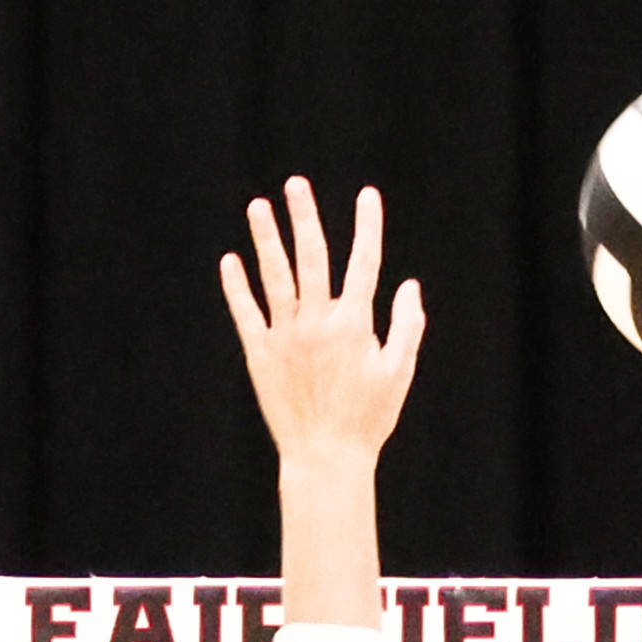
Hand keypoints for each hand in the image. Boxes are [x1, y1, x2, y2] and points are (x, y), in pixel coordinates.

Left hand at [220, 178, 425, 466]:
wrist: (325, 458)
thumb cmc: (368, 419)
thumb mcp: (398, 372)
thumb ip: (407, 325)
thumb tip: (410, 284)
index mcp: (353, 324)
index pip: (364, 263)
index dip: (367, 227)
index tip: (367, 195)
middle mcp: (316, 323)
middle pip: (311, 257)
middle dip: (305, 217)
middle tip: (296, 184)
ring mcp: (285, 337)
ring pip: (274, 277)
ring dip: (266, 239)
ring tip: (258, 207)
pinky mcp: (260, 355)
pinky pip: (246, 314)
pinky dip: (237, 287)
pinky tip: (230, 261)